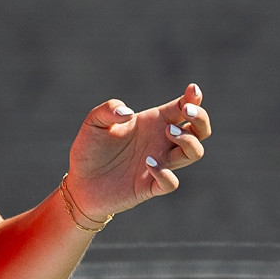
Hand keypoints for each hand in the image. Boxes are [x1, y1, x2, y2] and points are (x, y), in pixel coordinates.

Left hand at [66, 84, 209, 218]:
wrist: (79, 183)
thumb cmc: (90, 149)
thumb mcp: (93, 122)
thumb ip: (108, 110)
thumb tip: (127, 113)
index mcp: (153, 123)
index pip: (183, 108)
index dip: (194, 99)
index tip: (193, 90)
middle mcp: (161, 143)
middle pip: (200, 130)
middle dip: (200, 119)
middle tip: (185, 113)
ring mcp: (159, 164)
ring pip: (194, 153)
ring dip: (187, 141)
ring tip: (166, 132)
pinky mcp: (149, 187)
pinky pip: (171, 183)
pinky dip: (165, 174)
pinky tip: (148, 164)